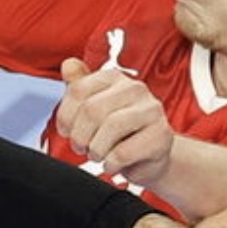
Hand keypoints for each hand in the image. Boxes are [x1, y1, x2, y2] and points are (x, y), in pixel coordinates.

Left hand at [55, 57, 175, 183]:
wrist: (148, 157)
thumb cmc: (117, 132)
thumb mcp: (93, 107)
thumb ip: (78, 86)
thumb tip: (68, 64)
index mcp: (114, 78)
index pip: (78, 90)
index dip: (65, 117)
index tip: (67, 131)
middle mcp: (135, 88)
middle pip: (92, 109)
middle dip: (79, 136)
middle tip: (82, 148)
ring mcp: (151, 110)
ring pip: (111, 127)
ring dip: (95, 149)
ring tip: (97, 155)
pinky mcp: (161, 135)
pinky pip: (124, 152)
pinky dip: (110, 163)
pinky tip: (112, 163)